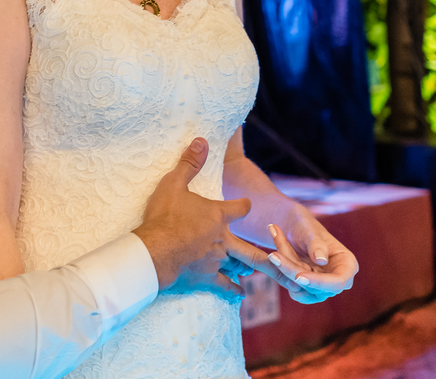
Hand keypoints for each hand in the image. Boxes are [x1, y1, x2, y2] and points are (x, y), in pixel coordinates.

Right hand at [133, 138, 270, 301]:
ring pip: (240, 266)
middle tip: (280, 255)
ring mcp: (216, 261)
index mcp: (219, 215)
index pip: (241, 208)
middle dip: (266, 251)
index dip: (245, 206)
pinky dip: (233, 290)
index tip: (248, 205)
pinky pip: (224, 286)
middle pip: (251, 248)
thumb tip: (202, 140)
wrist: (155, 250)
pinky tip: (240, 294)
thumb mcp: (174, 184)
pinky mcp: (205, 277)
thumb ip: (190, 163)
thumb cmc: (164, 216)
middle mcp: (224, 240)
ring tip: (254, 269)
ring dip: (248, 267)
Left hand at [264, 213, 357, 304]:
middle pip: (317, 287)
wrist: (295, 231)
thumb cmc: (306, 227)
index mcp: (348, 264)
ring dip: (285, 272)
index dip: (320, 282)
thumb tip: (322, 261)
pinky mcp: (310, 290)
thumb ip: (316, 244)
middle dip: (294, 272)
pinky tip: (274, 260)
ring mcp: (325, 287)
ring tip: (272, 253)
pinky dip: (283, 277)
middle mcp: (338, 279)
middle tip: (273, 256)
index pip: (338, 281)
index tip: (299, 277)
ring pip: (303, 289)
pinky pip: (295, 291)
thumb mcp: (310, 231)